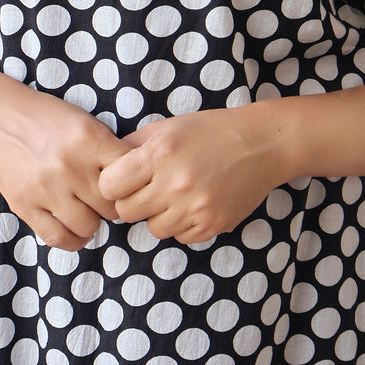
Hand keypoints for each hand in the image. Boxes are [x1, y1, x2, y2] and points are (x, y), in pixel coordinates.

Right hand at [0, 78, 136, 251]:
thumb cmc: (46, 118)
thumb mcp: (84, 121)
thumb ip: (107, 149)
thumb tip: (134, 179)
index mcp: (90, 138)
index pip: (129, 174)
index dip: (134, 183)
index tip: (129, 186)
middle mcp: (70, 165)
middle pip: (111, 205)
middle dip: (114, 206)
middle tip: (107, 201)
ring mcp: (46, 188)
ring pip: (89, 226)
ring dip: (93, 223)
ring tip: (89, 213)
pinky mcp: (24, 205)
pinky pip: (58, 238)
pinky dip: (72, 240)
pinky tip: (75, 230)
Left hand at [98, 105, 282, 243]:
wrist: (261, 145)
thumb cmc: (210, 131)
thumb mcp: (167, 127)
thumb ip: (133, 146)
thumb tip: (104, 165)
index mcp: (159, 154)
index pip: (109, 187)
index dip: (113, 183)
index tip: (124, 179)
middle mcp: (175, 184)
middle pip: (126, 213)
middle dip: (133, 201)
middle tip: (149, 188)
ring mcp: (195, 208)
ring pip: (153, 229)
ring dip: (159, 215)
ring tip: (176, 194)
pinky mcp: (212, 225)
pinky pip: (180, 237)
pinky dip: (183, 224)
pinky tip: (195, 202)